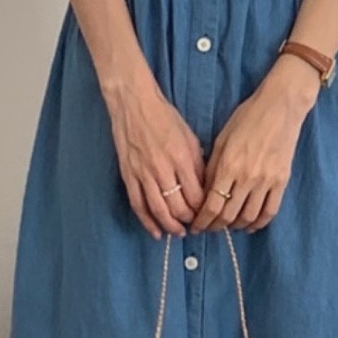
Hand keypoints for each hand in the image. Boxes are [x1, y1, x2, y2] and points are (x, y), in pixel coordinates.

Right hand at [104, 76, 205, 237]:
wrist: (133, 104)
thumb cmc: (165, 118)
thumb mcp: (190, 138)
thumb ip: (197, 164)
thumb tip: (204, 188)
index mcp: (181, 158)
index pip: (196, 195)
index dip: (203, 210)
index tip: (208, 215)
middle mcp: (162, 169)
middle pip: (178, 207)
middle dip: (189, 221)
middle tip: (196, 226)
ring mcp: (143, 174)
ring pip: (158, 210)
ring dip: (170, 226)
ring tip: (179, 233)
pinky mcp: (128, 176)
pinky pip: (138, 205)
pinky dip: (147, 221)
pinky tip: (155, 232)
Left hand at [190, 57, 319, 233]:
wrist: (281, 107)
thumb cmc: (248, 118)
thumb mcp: (222, 139)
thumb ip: (212, 168)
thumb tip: (205, 193)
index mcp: (228, 165)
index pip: (212, 205)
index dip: (202, 220)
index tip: (196, 226)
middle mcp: (247, 177)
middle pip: (228, 215)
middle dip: (215, 226)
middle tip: (209, 228)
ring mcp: (267, 181)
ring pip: (249, 217)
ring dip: (236, 226)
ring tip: (228, 225)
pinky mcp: (282, 181)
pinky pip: (270, 210)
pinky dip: (259, 223)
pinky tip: (250, 225)